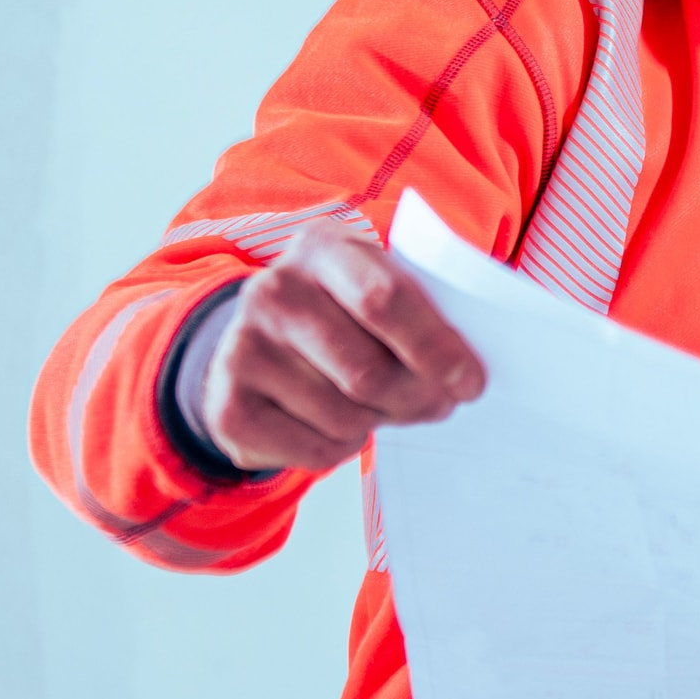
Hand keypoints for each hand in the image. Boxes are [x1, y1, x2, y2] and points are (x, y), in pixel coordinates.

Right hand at [196, 218, 484, 474]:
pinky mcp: (228, 407)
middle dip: (418, 397)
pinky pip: (314, 449)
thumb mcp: (378, 285)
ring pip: (344, 416)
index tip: (471, 382)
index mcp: (321, 248)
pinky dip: (342, 448)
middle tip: (440, 403)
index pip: (384, 300)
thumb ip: (421, 312)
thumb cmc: (344, 313)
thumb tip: (467, 374)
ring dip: (379, 421)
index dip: (435, 348)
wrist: (257, 342)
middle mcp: (273, 292)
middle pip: (367, 371)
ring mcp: (242, 349)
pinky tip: (337, 422)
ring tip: (381, 404)